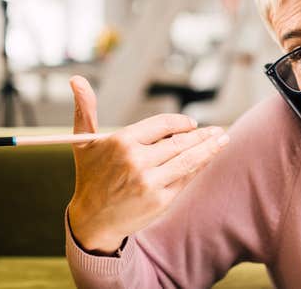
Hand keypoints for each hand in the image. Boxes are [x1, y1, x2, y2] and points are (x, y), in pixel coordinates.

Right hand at [67, 75, 228, 254]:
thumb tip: (77, 79)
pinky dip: (199, 166)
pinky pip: (186, 177)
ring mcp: (150, 181)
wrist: (92, 221)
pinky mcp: (160, 199)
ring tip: (223, 139)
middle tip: (218, 130)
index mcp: (122, 142)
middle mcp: (136, 161)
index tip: (191, 124)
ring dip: (210, 148)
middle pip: (180, 142)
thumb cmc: (90, 176)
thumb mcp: (83, 142)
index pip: (163, 124)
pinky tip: (208, 158)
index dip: (181, 123)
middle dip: (203, 135)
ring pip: (188, 159)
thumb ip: (85, 110)